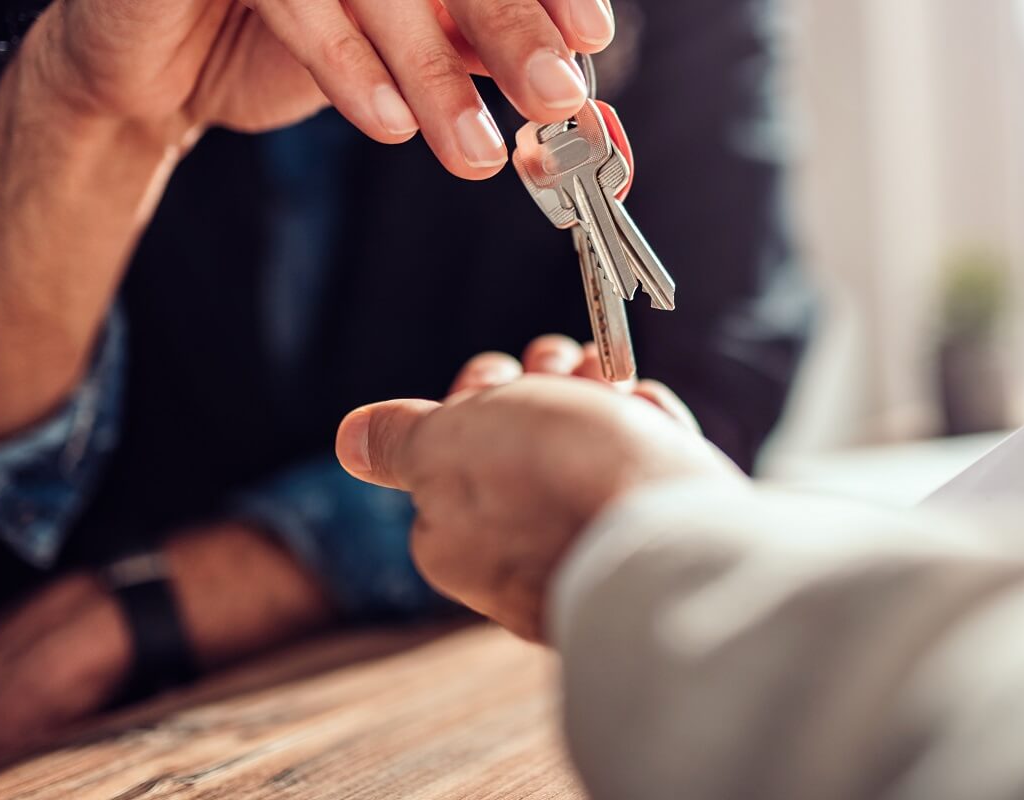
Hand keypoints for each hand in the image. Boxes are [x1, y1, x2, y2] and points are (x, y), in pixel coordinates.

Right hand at [30, 0, 614, 177]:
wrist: (153, 66)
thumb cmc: (286, 38)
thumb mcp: (399, 42)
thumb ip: (472, 46)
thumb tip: (568, 87)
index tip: (589, 39)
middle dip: (509, 25)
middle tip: (556, 97)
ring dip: (433, 71)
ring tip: (475, 152)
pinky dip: (344, 63)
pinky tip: (388, 122)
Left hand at [335, 336, 744, 639]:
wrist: (674, 533)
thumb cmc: (553, 477)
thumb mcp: (450, 440)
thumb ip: (400, 440)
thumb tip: (349, 440)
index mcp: (452, 543)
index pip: (453, 455)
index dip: (480, 398)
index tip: (503, 374)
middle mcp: (515, 563)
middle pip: (522, 454)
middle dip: (545, 391)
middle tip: (564, 364)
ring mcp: (589, 560)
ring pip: (588, 460)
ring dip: (601, 400)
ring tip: (615, 382)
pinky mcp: (654, 551)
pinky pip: (642, 481)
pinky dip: (649, 439)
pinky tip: (652, 421)